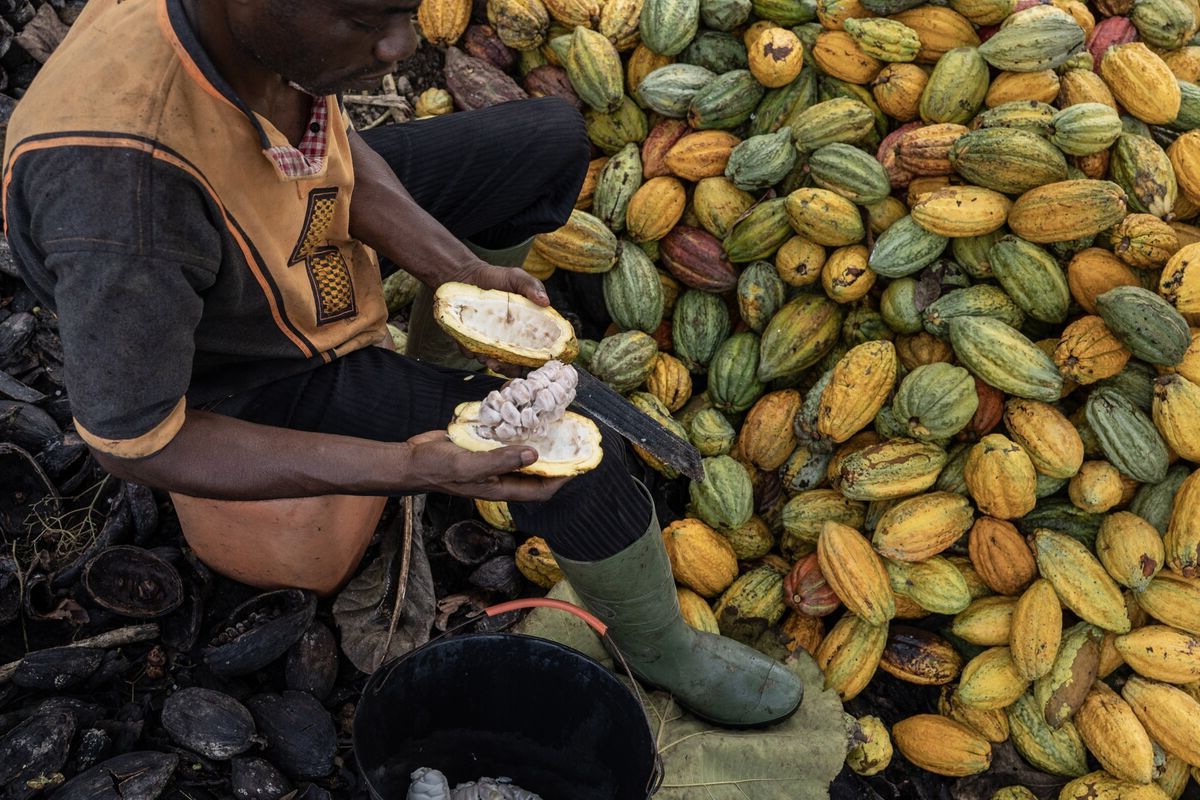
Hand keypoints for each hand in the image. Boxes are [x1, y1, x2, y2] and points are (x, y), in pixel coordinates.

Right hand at [401, 430, 569, 501]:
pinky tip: (522, 410)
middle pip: (535, 471)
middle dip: (554, 457)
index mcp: (500, 487)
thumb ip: (500, 460)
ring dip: (536, 439)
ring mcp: (491, 461)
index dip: (562, 480)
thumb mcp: (469, 465)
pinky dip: (515, 426)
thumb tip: (534, 454)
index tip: (579, 464)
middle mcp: (500, 476)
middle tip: (570, 437)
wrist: (411, 459)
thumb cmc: (437, 468)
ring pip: (521, 452)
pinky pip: (504, 438)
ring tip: (552, 421)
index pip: (540, 490)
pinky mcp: (482, 446)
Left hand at [451, 260, 550, 374]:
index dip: (537, 360)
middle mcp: (509, 339)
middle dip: (510, 369)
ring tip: (489, 358)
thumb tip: (546, 302)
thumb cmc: (496, 277)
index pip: (536, 350)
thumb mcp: (516, 277)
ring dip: (492, 363)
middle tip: (504, 364)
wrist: (466, 275)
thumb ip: (532, 286)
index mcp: (525, 328)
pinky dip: (471, 352)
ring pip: (493, 361)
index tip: (534, 363)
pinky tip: (471, 346)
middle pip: (515, 364)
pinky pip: (471, 352)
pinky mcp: (470, 340)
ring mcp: (489, 341)